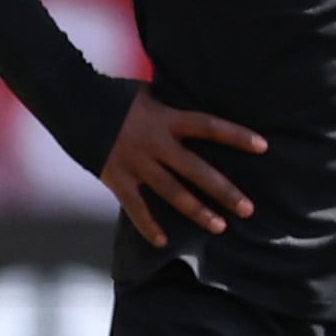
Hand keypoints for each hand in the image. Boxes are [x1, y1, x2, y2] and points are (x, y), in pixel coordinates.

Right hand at [98, 92, 264, 248]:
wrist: (71, 101)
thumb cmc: (112, 94)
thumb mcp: (146, 93)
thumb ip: (169, 103)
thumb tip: (190, 95)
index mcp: (166, 118)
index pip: (209, 126)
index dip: (236, 135)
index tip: (264, 147)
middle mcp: (156, 143)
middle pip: (197, 170)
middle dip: (224, 191)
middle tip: (249, 209)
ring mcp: (137, 163)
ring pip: (173, 193)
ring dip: (198, 212)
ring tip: (221, 227)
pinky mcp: (117, 178)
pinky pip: (136, 207)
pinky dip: (148, 226)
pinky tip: (163, 242)